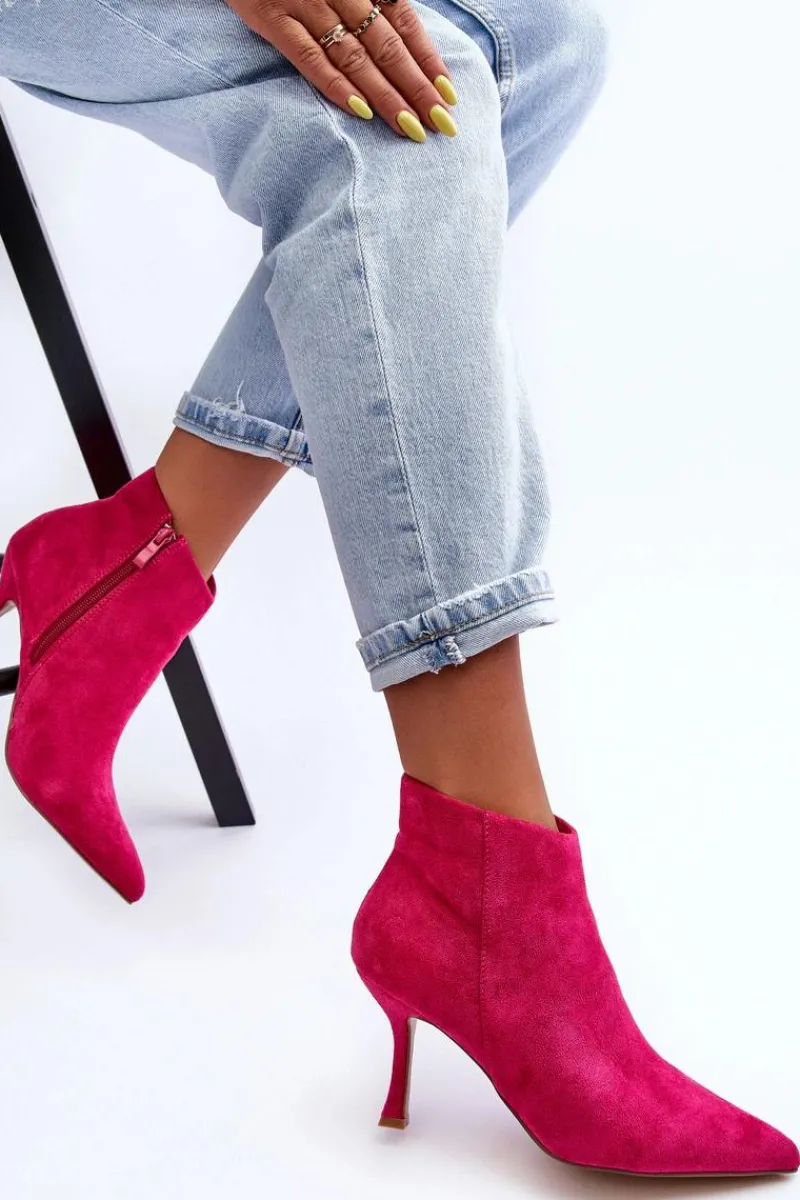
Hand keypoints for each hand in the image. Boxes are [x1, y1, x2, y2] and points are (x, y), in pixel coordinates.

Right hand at [223, 0, 457, 140]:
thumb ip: (369, 2)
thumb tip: (401, 42)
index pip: (404, 22)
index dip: (428, 59)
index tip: (449, 95)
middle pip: (386, 45)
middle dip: (417, 88)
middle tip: (442, 125)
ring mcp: (304, 1)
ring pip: (354, 55)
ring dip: (385, 94)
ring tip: (410, 128)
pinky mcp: (270, 15)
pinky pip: (307, 56)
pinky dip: (334, 83)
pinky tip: (360, 110)